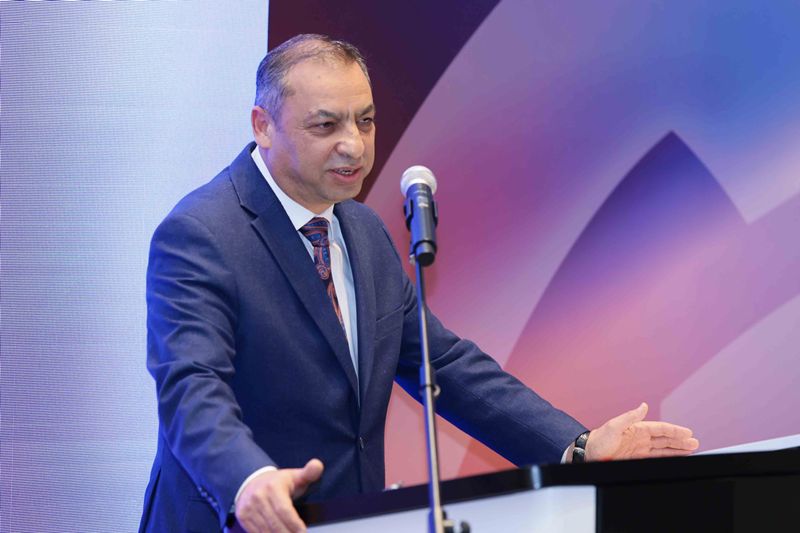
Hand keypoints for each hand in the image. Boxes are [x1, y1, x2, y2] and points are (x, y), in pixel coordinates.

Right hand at [234, 458, 323, 532]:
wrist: (252, 481)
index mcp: (273, 487)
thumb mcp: (295, 476)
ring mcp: (248, 507)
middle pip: (275, 524)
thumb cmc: (279, 482)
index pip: (284, 510)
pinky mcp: (243, 516)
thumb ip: (309, 472)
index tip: (303, 532)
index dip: (294, 524)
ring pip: (265, 531)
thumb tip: (318, 465)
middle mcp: (258, 497)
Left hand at [583, 403, 698, 461]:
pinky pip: (656, 457)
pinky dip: (667, 457)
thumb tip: (644, 405)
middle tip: (695, 443)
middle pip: (665, 439)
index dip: (675, 431)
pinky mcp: (637, 458)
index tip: (688, 433)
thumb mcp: (614, 426)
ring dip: (677, 449)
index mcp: (637, 428)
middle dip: (680, 440)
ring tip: (691, 450)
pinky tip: (676, 458)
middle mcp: (640, 438)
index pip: (660, 429)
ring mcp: (639, 448)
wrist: (589, 454)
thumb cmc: (599, 439)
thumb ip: (630, 416)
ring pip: (663, 448)